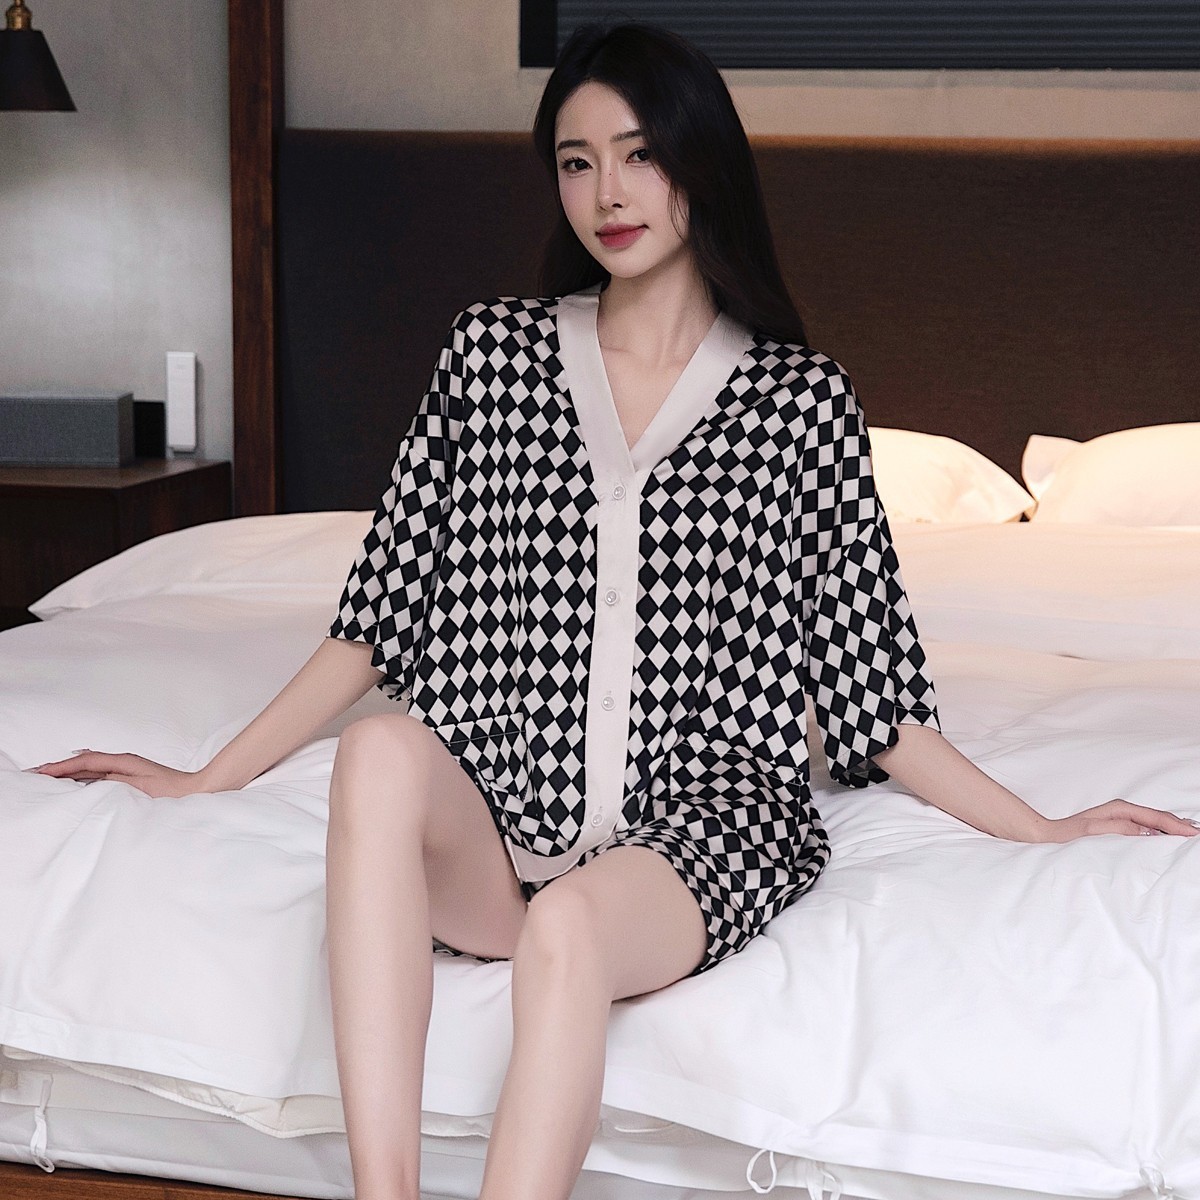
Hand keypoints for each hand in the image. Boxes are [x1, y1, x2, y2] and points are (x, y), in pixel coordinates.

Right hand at [26, 750, 205, 798]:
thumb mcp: (139, 787)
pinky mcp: (131, 778)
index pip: (85, 761)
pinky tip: (76, 782)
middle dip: (60, 768)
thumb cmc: (172, 792)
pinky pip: (100, 775)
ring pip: (91, 768)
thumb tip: (90, 779)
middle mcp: (123, 762)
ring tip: (48, 777)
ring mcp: (127, 769)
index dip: (61, 766)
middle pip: (84, 762)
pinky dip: (83, 778)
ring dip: (70, 772)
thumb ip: (114, 782)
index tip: (41, 771)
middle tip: (36, 773)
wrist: (197, 791)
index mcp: (123, 761)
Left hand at [1041, 798, 1199, 842]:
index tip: (1193, 832)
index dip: (1175, 825)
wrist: (1050, 837)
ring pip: (1154, 822)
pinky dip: (1160, 832)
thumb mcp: (1092, 832)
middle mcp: (1122, 811)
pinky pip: (1146, 828)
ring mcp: (1121, 819)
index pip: (1154, 818)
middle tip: (1198, 833)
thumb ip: (1118, 829)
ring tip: (1191, 833)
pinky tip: (1168, 838)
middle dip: (1179, 825)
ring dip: (1172, 828)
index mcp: (1119, 810)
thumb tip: (1144, 831)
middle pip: (1158, 817)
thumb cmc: (1068, 835)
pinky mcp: (1119, 827)